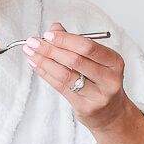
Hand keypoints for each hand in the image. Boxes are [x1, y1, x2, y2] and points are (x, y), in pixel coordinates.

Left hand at [24, 22, 143, 143]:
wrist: (112, 114)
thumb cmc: (101, 82)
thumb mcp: (95, 61)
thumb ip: (75, 43)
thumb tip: (54, 28)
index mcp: (114, 62)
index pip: (88, 46)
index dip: (66, 39)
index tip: (47, 34)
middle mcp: (109, 78)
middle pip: (75, 60)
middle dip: (50, 49)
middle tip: (33, 42)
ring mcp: (98, 95)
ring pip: (65, 74)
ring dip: (44, 61)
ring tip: (30, 52)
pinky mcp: (85, 107)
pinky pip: (60, 87)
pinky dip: (45, 74)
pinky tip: (36, 65)